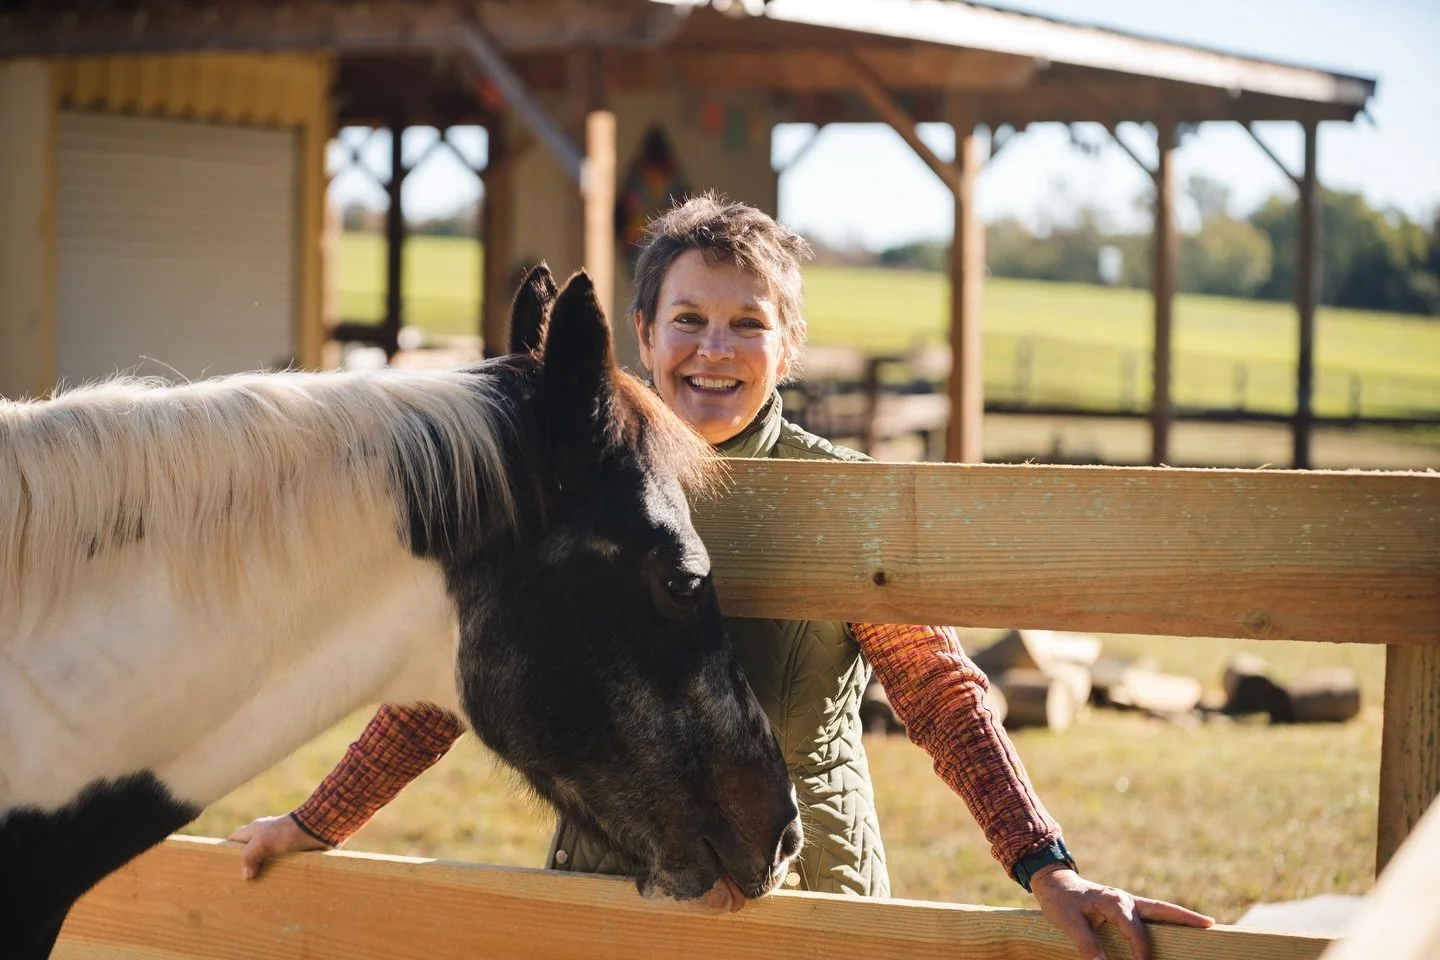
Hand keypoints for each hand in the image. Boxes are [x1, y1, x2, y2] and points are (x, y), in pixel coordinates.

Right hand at [226, 814, 329, 879]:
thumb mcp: (263, 842)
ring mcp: (280, 844)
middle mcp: (265, 836)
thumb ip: (249, 856)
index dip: (226, 852)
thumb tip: (246, 876)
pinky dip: (278, 872)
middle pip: (250, 853)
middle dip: (246, 867)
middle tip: (240, 886)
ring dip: (263, 872)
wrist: (319, 827)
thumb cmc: (289, 831)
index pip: (234, 840)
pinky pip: (281, 864)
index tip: (220, 869)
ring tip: (257, 891)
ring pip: (266, 860)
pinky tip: (276, 886)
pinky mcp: (293, 851)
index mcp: (254, 830)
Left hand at [1030, 865, 1213, 959]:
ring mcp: (1127, 901)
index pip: (1136, 930)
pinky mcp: (1125, 906)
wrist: (1053, 883)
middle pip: (1161, 908)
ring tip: (1206, 924)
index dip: (1142, 951)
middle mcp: (1125, 899)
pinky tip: (1177, 927)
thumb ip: (1087, 944)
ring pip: (1160, 909)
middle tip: (1211, 924)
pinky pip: (1150, 914)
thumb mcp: (1068, 922)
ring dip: (1181, 916)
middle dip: (1185, 917)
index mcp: (1114, 901)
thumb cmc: (1060, 901)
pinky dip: (1166, 919)